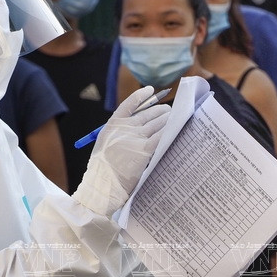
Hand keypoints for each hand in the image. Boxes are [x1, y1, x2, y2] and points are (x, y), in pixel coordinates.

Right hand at [72, 86, 169, 214]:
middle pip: (149, 112)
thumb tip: (142, 122)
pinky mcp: (145, 150)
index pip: (130, 103)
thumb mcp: (105, 143)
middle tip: (168, 111)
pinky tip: (174, 128)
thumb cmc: (103, 168)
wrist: (102, 185)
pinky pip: (162, 135)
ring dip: (168, 119)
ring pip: (158, 122)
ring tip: (174, 119)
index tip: (151, 90)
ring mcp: (136, 138)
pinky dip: (169, 130)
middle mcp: (125, 127)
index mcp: (113, 124)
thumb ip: (120, 132)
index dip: (142, 95)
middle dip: (161, 110)